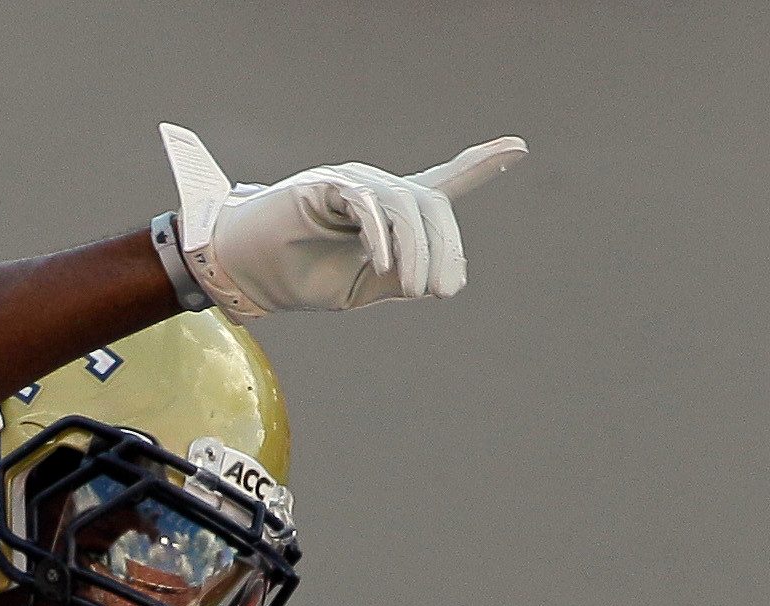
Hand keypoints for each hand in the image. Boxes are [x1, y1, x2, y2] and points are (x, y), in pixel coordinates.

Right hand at [159, 124, 526, 316]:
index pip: (440, 185)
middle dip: (444, 249)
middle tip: (439, 293)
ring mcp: (353, 182)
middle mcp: (378, 189)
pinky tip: (380, 262)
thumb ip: (403, 278)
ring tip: (413, 288)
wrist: (251, 274)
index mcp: (391, 215)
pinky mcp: (326, 185)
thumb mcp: (365, 288)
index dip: (479, 165)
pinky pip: (366, 203)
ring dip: (416, 251)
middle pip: (431, 204)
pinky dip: (380, 234)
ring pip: (405, 205)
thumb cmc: (304, 278)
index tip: (518, 147)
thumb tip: (443, 282)